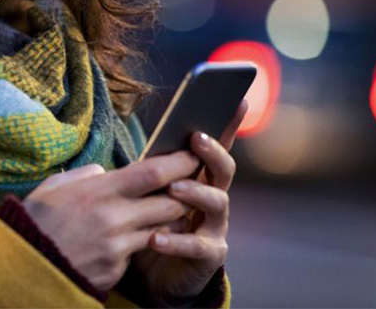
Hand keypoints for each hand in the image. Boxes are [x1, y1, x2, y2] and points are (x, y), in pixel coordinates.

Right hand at [21, 149, 201, 291]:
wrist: (21, 267)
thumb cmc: (34, 221)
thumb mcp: (53, 188)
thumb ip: (84, 176)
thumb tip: (105, 173)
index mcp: (98, 192)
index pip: (153, 173)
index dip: (179, 163)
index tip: (192, 155)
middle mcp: (113, 219)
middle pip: (171, 203)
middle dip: (185, 194)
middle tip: (189, 186)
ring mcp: (117, 248)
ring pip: (162, 230)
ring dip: (168, 220)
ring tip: (164, 211)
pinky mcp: (116, 270)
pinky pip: (137, 253)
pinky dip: (138, 244)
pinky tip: (125, 240)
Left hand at [124, 100, 248, 304]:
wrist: (152, 276)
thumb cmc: (149, 223)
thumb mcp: (146, 193)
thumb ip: (150, 172)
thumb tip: (138, 151)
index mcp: (198, 177)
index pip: (214, 146)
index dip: (227, 123)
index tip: (237, 99)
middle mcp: (212, 197)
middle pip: (223, 169)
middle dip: (212, 152)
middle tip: (196, 139)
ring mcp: (215, 226)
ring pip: (217, 202)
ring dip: (197, 192)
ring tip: (174, 188)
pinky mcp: (209, 256)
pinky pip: (198, 245)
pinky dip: (177, 241)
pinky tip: (156, 238)